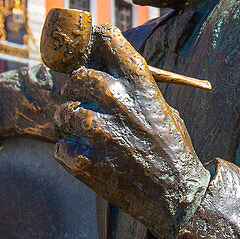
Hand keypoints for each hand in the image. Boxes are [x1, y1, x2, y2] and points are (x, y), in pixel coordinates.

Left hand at [54, 27, 209, 238]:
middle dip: (75, 90)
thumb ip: (136, 90)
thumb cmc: (172, 152)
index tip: (91, 47)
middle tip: (79, 103)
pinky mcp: (87, 162)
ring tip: (82, 136)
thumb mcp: (163, 111)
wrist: (179, 198)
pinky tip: (86, 160)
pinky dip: (69, 154)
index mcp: (142, 86)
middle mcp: (121, 102)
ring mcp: (103, 133)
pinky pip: (61, 148)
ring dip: (68, 124)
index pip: (109, 40)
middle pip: (79, 77)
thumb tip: (105, 70)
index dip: (96, 40)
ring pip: (64, 113)